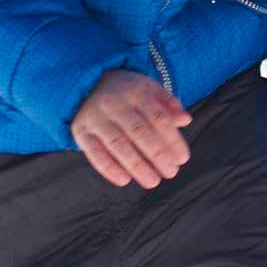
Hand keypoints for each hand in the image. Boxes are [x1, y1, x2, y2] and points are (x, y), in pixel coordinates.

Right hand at [70, 70, 192, 188]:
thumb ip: (168, 104)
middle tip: (171, 173)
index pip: (158, 117)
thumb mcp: (148, 89)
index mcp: (135, 91)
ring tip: (153, 181)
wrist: (86, 84)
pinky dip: (108, 168)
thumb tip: (185, 120)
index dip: (172, 140)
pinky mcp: (81, 131)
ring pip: (118, 144)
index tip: (182, 159)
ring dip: (136, 165)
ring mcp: (96, 117)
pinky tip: (124, 180)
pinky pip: (94, 152)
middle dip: (157, 155)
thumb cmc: (126, 92)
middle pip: (139, 131)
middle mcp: (114, 103)